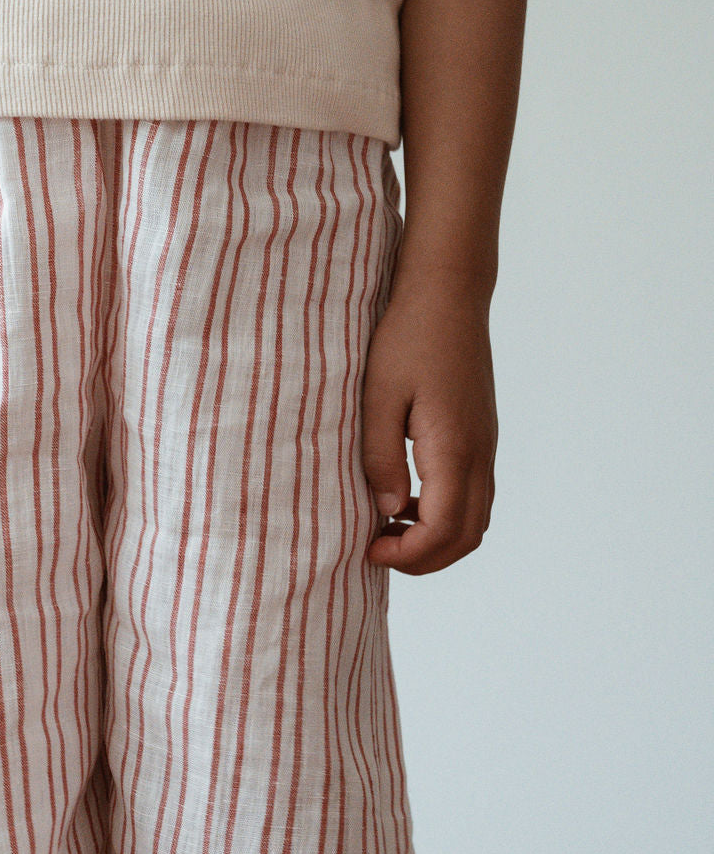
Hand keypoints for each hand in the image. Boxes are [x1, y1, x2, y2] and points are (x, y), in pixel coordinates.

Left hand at [362, 281, 496, 573]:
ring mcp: (486, 446)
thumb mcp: (377, 395)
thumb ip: (380, 457)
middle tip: (378, 551)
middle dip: (424, 559)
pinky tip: (406, 498)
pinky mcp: (482, 436)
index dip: (406, 554)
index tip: (368, 548)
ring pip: (476, 520)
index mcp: (454, 448)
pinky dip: (446, 514)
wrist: (448, 294)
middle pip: (467, 538)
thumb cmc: (407, 337)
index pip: (442, 530)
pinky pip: (474, 495)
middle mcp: (479, 453)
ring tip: (389, 529)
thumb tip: (386, 511)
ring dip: (437, 539)